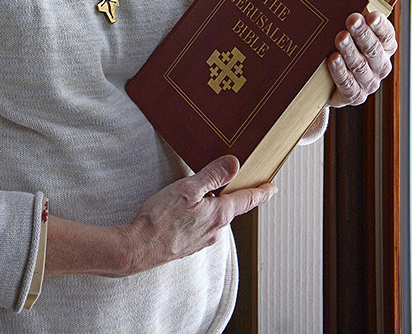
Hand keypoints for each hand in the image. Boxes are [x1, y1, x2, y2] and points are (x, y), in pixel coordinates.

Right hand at [121, 155, 276, 274]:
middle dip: (236, 195)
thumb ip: (212, 175)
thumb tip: (235, 163)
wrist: (139, 247)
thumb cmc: (161, 218)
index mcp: (219, 214)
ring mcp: (203, 239)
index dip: (261, 192)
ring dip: (217, 205)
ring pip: (217, 217)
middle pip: (232, 208)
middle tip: (239, 182)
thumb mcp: (188, 188)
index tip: (272, 188)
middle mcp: (215, 230)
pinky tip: (192, 209)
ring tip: (211, 192)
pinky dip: (204, 214)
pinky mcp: (190, 244)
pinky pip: (204, 225)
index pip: (247, 200)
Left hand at [327, 0, 396, 107]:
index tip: (371, 14)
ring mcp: (368, 81)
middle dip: (363, 34)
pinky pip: (350, 86)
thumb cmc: (341, 34)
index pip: (387, 33)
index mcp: (384, 43)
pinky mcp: (353, 96)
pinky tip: (332, 60)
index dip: (380, 25)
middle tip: (351, 20)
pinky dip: (341, 73)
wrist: (321, 74)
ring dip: (351, 52)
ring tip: (339, 38)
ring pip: (362, 67)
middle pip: (374, 49)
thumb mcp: (350, 12)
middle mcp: (380, 63)